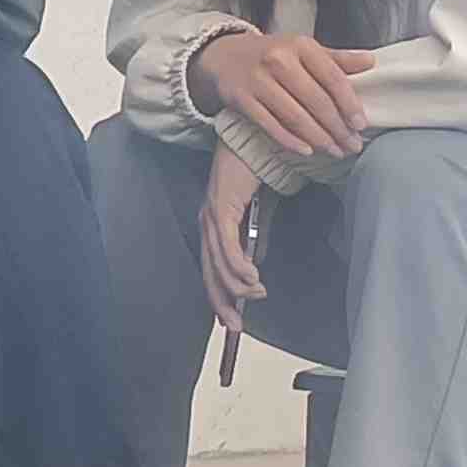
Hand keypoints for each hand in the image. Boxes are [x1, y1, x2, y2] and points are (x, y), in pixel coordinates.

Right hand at [191, 26, 378, 157]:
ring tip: (335, 151)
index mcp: (300, 46)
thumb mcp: (303, 50)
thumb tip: (371, 61)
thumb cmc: (273, 54)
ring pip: (294, 116)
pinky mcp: (241, 99)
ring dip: (318, 138)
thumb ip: (336, 59)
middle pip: (315, 100)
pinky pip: (270, 125)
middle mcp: (278, 60)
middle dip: (337, 127)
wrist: (225, 56)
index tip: (361, 125)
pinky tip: (307, 150)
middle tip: (352, 145)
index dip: (349, 103)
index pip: (332, 77)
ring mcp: (258, 80)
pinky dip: (290, 140)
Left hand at [199, 146, 265, 355]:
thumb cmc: (255, 173)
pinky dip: (239, 265)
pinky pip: (227, 245)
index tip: (231, 319)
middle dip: (222, 302)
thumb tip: (256, 265)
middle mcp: (207, 224)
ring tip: (257, 293)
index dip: (219, 296)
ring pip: (219, 263)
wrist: (254, 142)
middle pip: (209, 273)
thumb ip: (256, 239)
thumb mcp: (259, 214)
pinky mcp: (221, 208)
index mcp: (213, 226)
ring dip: (239, 284)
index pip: (212, 269)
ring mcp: (211, 217)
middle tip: (236, 324)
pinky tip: (252, 277)